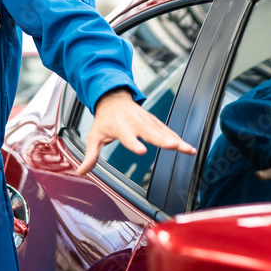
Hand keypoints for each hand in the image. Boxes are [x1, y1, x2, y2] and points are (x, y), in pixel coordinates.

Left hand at [76, 89, 195, 175]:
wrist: (114, 99)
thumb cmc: (104, 120)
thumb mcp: (94, 137)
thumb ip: (90, 156)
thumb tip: (80, 172)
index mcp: (120, 127)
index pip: (127, 137)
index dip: (134, 144)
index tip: (142, 151)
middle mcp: (136, 123)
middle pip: (151, 133)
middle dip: (163, 140)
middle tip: (175, 147)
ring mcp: (147, 121)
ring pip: (163, 131)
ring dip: (177, 140)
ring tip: (189, 150)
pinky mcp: (154, 122)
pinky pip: (167, 130)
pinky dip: (177, 138)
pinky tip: (187, 147)